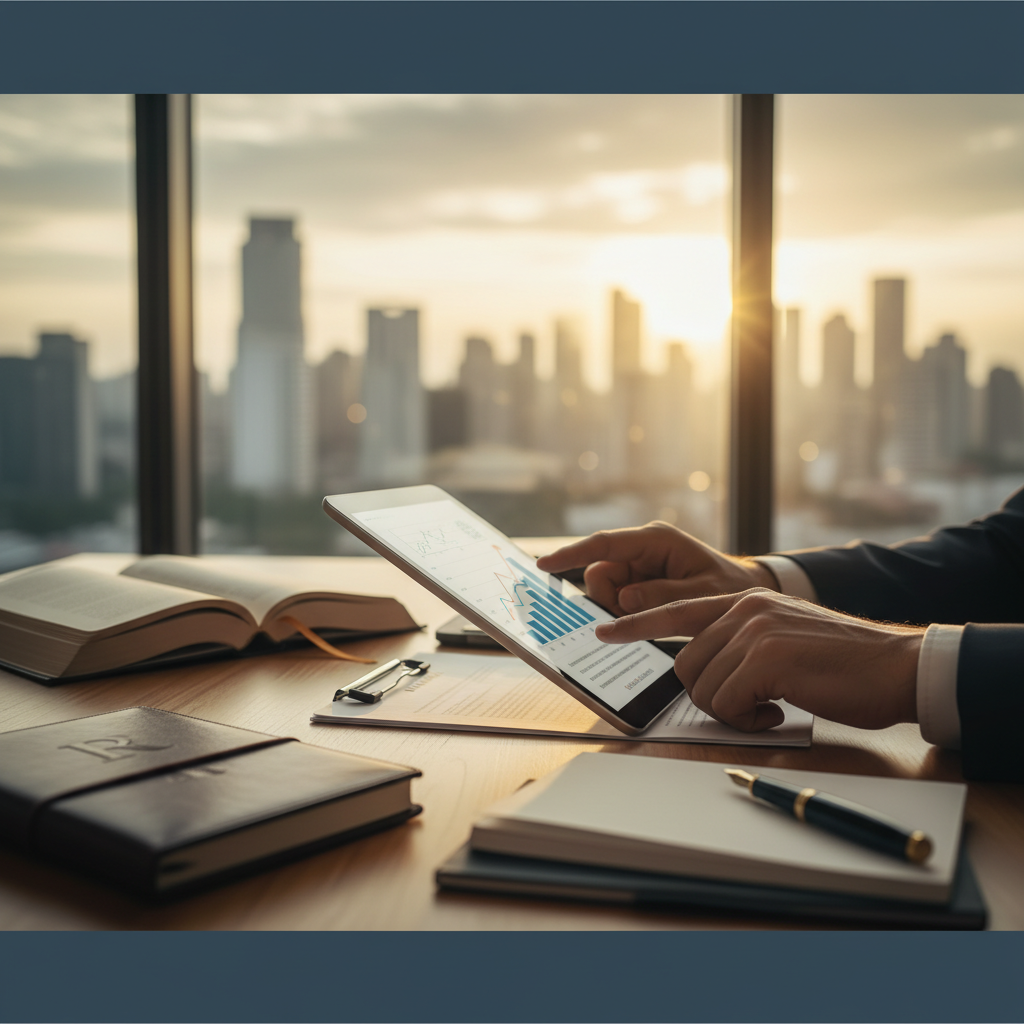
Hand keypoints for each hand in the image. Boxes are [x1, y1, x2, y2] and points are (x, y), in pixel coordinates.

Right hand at [535, 522, 777, 616]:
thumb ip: (665, 597)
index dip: (571, 555)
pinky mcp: (639, 583)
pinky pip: (615, 600)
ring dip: (618, 610)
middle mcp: (642, 550)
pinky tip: (648, 619)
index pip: (604, 546)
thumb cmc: (730, 590)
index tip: (544, 565)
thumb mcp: (704, 595)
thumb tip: (626, 599)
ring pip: (604, 591)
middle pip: (599, 574)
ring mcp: (639, 567)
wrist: (744, 594)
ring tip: (655, 619)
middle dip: (608, 600)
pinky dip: (624, 614)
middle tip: (638, 618)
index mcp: (657, 541)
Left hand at [594, 589, 922, 731]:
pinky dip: (748, 720)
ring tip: (772, 704)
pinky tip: (779, 711)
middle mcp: (743, 609)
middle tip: (754, 703)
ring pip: (703, 688)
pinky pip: (727, 704)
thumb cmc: (842, 664)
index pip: (676, 610)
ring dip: (733, 710)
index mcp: (744, 601)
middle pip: (686, 666)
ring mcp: (753, 630)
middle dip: (712, 696)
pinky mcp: (765, 658)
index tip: (604, 631)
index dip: (637, 623)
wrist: (895, 666)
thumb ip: (741, 644)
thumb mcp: (782, 639)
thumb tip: (703, 672)